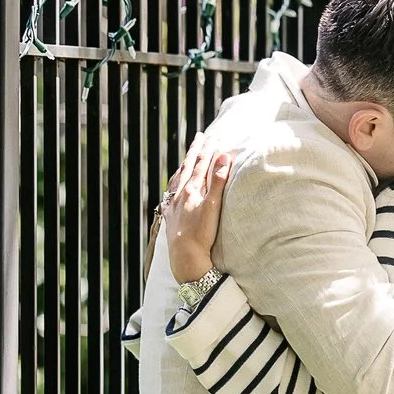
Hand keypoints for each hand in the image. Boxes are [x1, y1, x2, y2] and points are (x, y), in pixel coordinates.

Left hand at [161, 145, 232, 283]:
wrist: (186, 257)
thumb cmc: (201, 234)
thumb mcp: (213, 206)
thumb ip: (218, 181)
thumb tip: (223, 157)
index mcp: (191, 189)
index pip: (201, 163)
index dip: (207, 149)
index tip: (212, 135)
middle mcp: (180, 194)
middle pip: (188, 167)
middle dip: (195, 151)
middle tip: (200, 136)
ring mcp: (173, 205)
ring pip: (178, 178)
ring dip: (185, 165)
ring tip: (188, 156)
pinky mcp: (169, 216)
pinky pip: (170, 195)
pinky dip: (174, 185)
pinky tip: (173, 186)